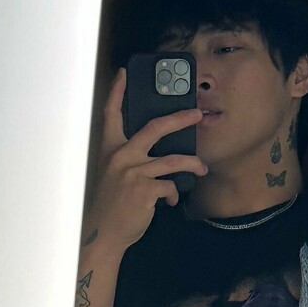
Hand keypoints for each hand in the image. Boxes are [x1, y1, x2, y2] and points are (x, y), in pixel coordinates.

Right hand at [84, 71, 205, 257]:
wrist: (105, 234)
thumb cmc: (112, 205)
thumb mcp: (113, 175)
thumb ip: (129, 160)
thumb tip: (157, 153)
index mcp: (109, 149)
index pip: (111, 114)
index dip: (117, 91)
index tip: (124, 72)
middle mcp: (120, 156)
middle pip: (155, 127)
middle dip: (180, 118)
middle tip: (197, 113)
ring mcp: (132, 172)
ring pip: (173, 160)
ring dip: (192, 164)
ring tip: (201, 168)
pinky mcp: (145, 189)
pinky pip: (170, 185)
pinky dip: (174, 193)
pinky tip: (171, 201)